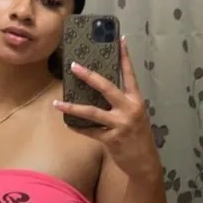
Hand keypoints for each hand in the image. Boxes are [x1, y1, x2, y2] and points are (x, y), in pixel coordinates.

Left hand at [53, 37, 161, 181]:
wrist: (145, 162)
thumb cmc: (139, 136)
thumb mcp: (135, 116)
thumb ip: (122, 103)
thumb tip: (99, 90)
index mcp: (136, 100)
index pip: (130, 74)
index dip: (125, 57)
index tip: (120, 39)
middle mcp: (129, 109)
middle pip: (107, 87)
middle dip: (89, 76)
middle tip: (74, 66)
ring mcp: (120, 124)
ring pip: (92, 112)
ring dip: (72, 107)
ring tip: (57, 103)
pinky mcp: (111, 139)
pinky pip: (89, 131)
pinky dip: (77, 127)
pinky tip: (67, 123)